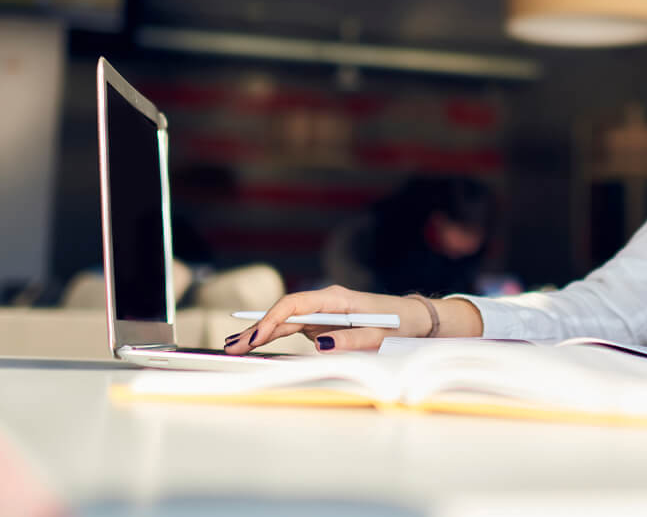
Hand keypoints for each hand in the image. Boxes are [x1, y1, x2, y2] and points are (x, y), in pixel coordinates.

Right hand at [223, 285, 480, 353]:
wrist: (414, 318)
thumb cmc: (399, 324)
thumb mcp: (381, 335)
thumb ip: (352, 340)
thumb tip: (319, 345)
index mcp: (337, 299)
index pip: (296, 305)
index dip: (272, 320)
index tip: (256, 337)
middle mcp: (325, 302)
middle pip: (284, 313)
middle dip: (257, 329)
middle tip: (231, 346)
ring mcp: (322, 312)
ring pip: (284, 321)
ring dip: (259, 333)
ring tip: (232, 345)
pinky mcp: (322, 322)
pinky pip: (292, 328)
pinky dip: (272, 335)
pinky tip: (252, 341)